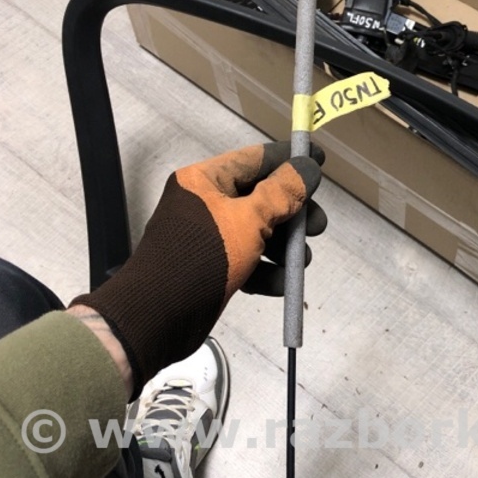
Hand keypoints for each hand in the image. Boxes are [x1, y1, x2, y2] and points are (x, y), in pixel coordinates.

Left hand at [71, 141, 324, 397]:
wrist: (156, 319)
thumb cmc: (203, 257)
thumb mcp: (248, 220)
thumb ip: (282, 193)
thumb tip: (307, 167)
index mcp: (206, 180)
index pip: (256, 159)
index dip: (290, 160)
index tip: (320, 162)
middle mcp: (207, 203)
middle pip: (262, 197)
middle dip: (293, 213)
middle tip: (318, 227)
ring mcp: (210, 237)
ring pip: (258, 232)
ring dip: (285, 246)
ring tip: (302, 261)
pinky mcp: (213, 267)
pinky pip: (248, 260)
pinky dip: (267, 271)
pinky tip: (284, 284)